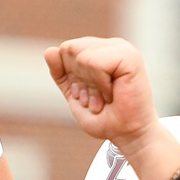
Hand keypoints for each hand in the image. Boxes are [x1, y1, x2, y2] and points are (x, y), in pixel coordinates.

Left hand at [44, 37, 164, 151]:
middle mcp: (111, 45)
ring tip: (104, 97)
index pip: (65, 50)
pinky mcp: (130, 57)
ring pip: (82, 56)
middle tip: (96, 97)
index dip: (70, 76)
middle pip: (70, 49)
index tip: (87, 94)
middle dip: (78, 80)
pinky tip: (113, 93)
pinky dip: (99, 85)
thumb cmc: (103, 117)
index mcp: (100, 50)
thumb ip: (60, 72)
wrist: (126, 134)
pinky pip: (96, 63)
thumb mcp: (73, 93)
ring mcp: (122, 49)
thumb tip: (49, 50)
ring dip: (90, 85)